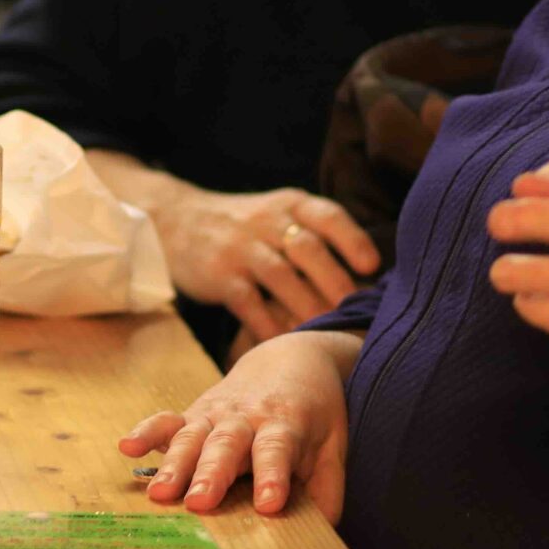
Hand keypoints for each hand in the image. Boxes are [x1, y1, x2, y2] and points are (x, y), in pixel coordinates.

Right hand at [120, 331, 353, 517]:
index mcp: (285, 423)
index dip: (272, 475)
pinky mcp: (193, 413)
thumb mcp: (333, 444)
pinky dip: (146, 433)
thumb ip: (329, 486)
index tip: (268, 505)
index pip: (277, 449)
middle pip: (226, 444)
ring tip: (159, 493)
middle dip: (211, 473)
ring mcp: (215, 413)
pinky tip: (126, 448)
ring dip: (174, 465)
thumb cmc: (314, 412)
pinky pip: (167, 421)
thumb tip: (324, 532)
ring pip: (192, 437)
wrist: (289, 358)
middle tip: (199, 503)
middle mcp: (246, 416)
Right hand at [159, 187, 379, 347]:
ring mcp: (240, 248)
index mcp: (290, 205)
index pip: (327, 216)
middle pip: (307, 249)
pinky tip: (284, 343)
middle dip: (334, 281)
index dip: (352, 240)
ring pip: (280, 276)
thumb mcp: (279, 215)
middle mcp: (267, 222)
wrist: (176, 221)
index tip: (372, 266)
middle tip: (355, 312)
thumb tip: (367, 283)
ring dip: (306, 307)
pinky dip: (268, 325)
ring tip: (326, 332)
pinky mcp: (218, 275)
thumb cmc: (245, 228)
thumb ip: (315, 238)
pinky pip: (247, 302)